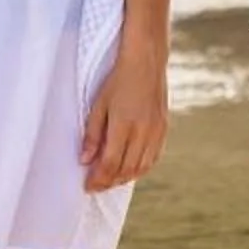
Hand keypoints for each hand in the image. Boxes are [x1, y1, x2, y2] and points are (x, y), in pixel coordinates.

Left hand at [83, 39, 168, 191]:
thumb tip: (85, 161)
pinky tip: (130, 170)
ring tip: (110, 181)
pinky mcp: (164, 129)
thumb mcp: (98, 104)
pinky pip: (153, 158)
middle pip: (126, 169)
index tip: (87, 187)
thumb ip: (92, 134)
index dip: (98, 179)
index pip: (110, 163)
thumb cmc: (118, 80)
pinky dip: (141, 169)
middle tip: (96, 186)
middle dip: (109, 182)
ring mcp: (156, 132)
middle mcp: (143, 131)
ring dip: (125, 178)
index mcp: (124, 124)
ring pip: (141, 167)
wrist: (146, 62)